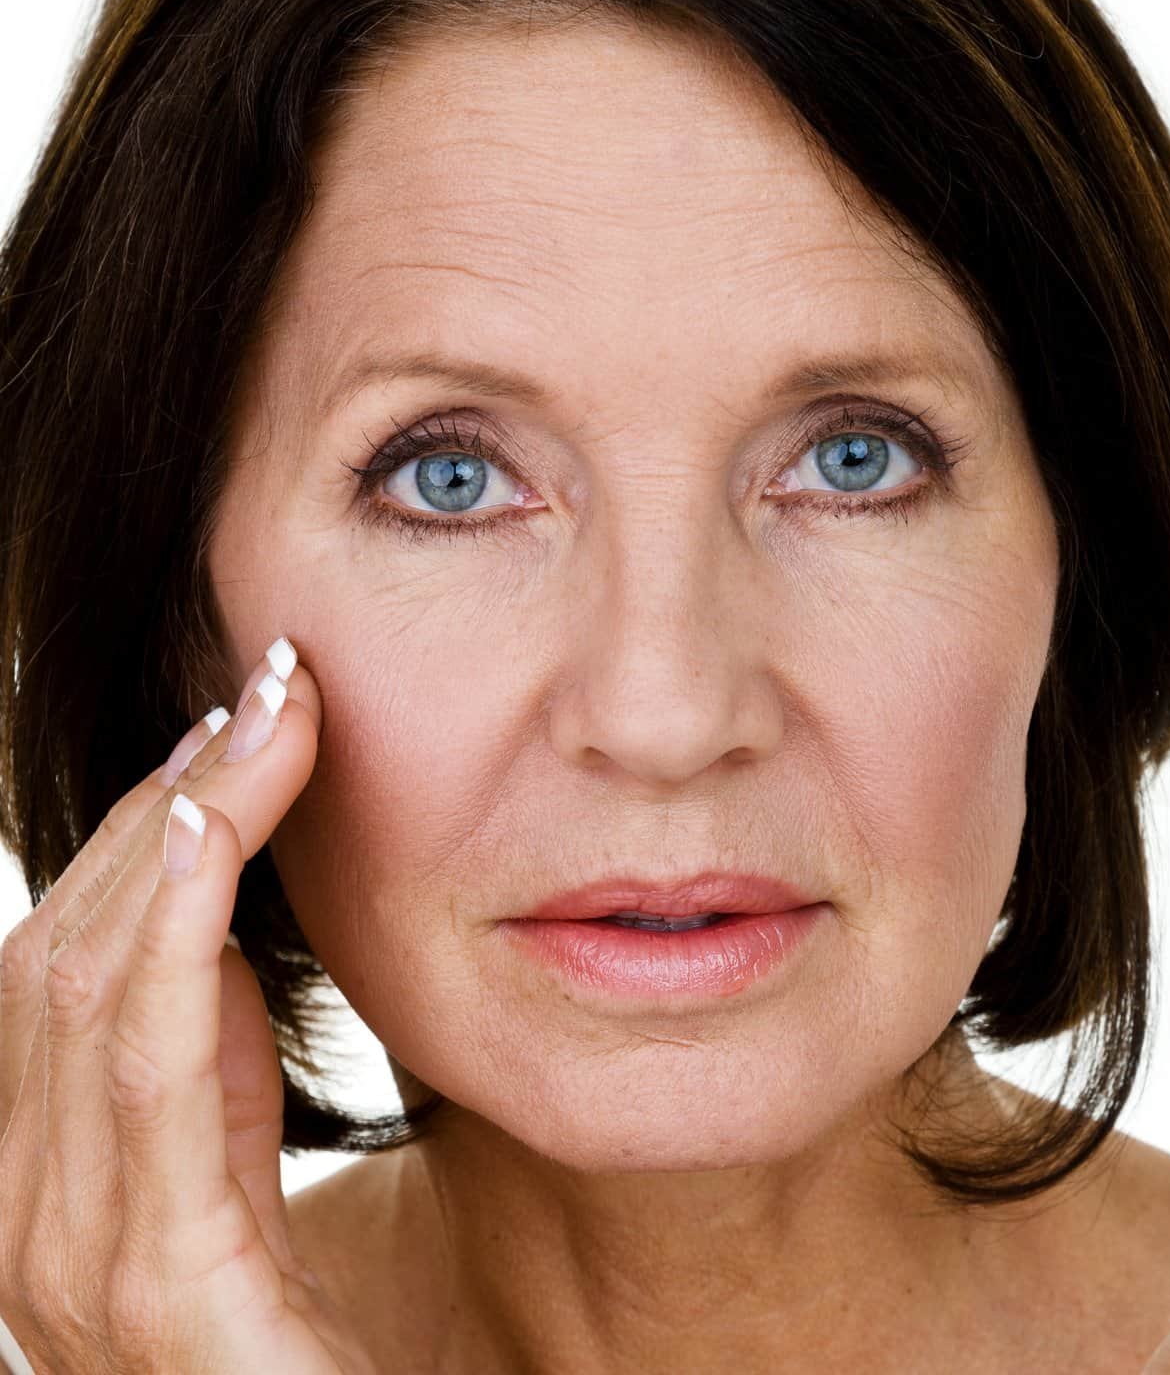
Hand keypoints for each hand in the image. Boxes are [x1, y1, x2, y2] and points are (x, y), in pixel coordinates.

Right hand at [0, 640, 371, 1373]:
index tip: (236, 727)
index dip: (142, 838)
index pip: (64, 975)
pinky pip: (141, 1076)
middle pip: (59, 960)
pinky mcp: (155, 1287)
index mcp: (50, 1195)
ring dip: (177, 837)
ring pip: (81, 989)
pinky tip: (210, 837)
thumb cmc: (313, 1353)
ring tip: (263, 723)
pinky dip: (165, 935)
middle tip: (271, 688)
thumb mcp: (247, 1187)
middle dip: (164, 809)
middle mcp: (30, 1225)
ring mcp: (69, 1263)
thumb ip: (208, 1085)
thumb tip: (215, 944)